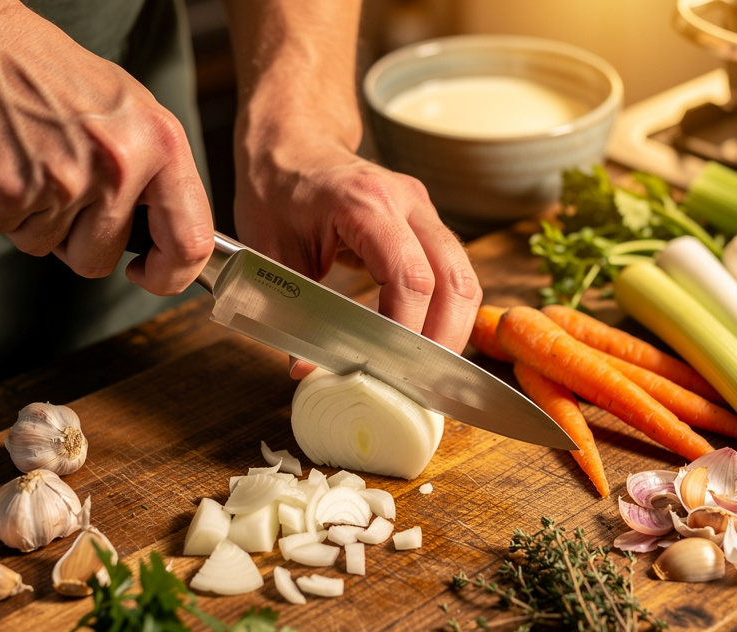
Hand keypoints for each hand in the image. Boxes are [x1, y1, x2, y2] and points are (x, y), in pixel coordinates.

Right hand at [0, 1, 213, 294]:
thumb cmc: (55, 77)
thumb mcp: (134, 114)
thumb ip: (157, 177)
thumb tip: (173, 239)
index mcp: (162, 144)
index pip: (191, 242)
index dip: (171, 275)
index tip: (149, 272)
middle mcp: (119, 166)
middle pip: (101, 259)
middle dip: (79, 243)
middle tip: (64, 193)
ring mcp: (64, 181)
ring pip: (51, 248)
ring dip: (38, 221)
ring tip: (35, 165)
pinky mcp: (10, 191)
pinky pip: (10, 232)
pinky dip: (2, 209)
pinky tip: (7, 163)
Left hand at [232, 138, 482, 375]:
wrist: (290, 143)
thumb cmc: (277, 191)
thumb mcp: (271, 254)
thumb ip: (291, 312)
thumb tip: (305, 369)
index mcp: (365, 202)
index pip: (409, 277)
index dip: (407, 329)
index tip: (390, 368)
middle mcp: (406, 201)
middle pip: (454, 279)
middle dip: (443, 338)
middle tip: (422, 383)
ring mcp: (423, 210)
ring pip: (464, 277)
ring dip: (454, 328)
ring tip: (428, 370)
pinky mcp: (428, 224)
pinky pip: (455, 273)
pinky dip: (449, 311)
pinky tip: (429, 341)